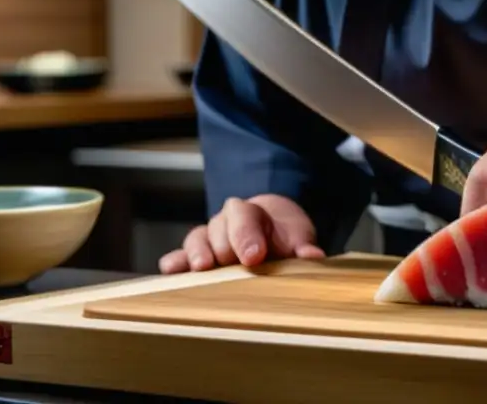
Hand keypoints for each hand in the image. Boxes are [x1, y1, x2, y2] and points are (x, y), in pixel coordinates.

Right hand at [158, 194, 324, 273]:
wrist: (268, 229)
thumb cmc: (281, 234)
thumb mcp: (296, 236)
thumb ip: (303, 246)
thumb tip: (314, 257)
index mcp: (250, 213)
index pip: (245, 218)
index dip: (247, 236)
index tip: (254, 256)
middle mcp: (224, 222)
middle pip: (218, 230)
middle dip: (224, 247)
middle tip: (231, 264)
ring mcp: (207, 239)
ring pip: (197, 240)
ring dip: (197, 254)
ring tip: (201, 268)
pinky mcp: (192, 257)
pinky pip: (178, 257)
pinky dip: (175, 265)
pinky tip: (172, 273)